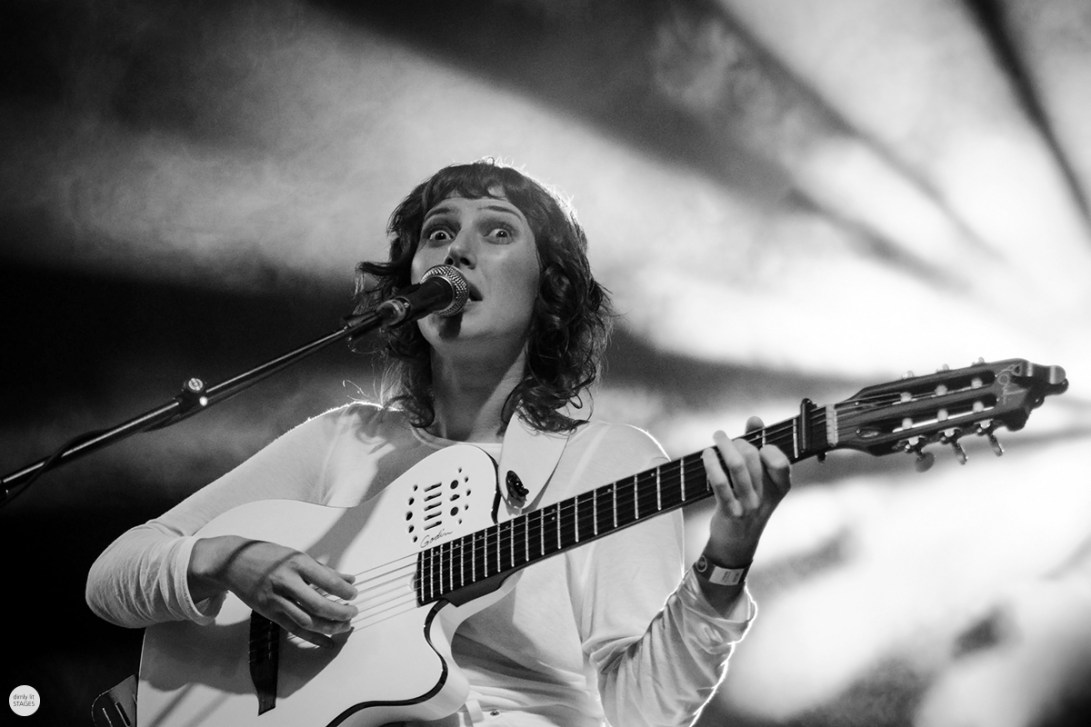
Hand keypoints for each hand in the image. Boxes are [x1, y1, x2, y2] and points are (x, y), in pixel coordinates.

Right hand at [189, 535, 358, 647]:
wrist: (233, 562)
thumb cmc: (267, 556)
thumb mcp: (296, 556)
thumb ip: (324, 570)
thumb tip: (349, 580)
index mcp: (296, 563)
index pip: (327, 581)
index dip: (344, 591)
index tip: (354, 595)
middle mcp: (286, 582)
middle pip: (318, 604)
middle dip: (340, 612)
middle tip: (352, 613)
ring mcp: (276, 599)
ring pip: (307, 620)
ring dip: (329, 627)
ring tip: (344, 626)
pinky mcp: (269, 613)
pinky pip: (294, 628)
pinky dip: (313, 637)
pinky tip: (328, 641)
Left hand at [700, 416, 791, 567]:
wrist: (737, 542)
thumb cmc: (748, 502)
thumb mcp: (759, 481)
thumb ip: (758, 448)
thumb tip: (754, 420)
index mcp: (780, 487)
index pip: (781, 461)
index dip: (768, 448)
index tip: (758, 442)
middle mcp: (766, 496)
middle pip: (753, 457)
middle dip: (738, 443)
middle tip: (726, 441)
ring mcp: (749, 505)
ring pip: (737, 466)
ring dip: (724, 446)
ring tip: (717, 436)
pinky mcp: (730, 512)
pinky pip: (720, 484)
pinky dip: (712, 465)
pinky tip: (707, 454)